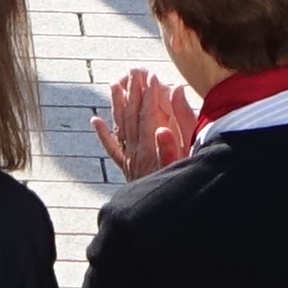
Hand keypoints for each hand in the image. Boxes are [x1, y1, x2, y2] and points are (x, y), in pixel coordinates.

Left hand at [96, 66, 197, 181]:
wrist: (162, 216)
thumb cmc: (183, 184)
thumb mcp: (192, 155)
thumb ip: (184, 124)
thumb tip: (176, 93)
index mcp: (152, 147)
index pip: (148, 112)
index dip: (150, 92)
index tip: (152, 75)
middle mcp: (137, 152)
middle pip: (132, 115)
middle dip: (133, 91)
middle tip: (134, 70)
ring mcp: (130, 160)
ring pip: (120, 126)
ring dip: (117, 104)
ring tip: (114, 83)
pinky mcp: (128, 170)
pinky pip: (113, 150)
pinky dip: (103, 135)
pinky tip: (94, 120)